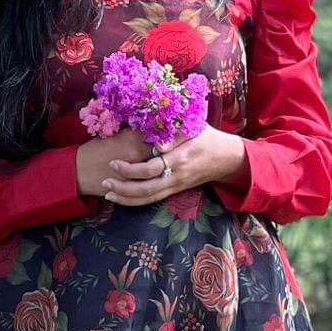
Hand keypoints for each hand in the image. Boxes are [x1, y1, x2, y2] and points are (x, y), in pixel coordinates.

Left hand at [95, 126, 248, 205]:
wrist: (226, 158)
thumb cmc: (207, 137)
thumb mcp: (194, 128)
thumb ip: (175, 134)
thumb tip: (158, 143)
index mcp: (179, 159)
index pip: (151, 169)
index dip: (130, 169)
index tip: (113, 162)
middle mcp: (177, 176)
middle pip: (146, 189)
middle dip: (123, 188)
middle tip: (105, 180)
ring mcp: (176, 186)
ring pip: (149, 199)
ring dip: (126, 199)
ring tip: (108, 194)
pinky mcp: (176, 191)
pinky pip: (153, 200)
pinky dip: (136, 201)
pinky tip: (122, 198)